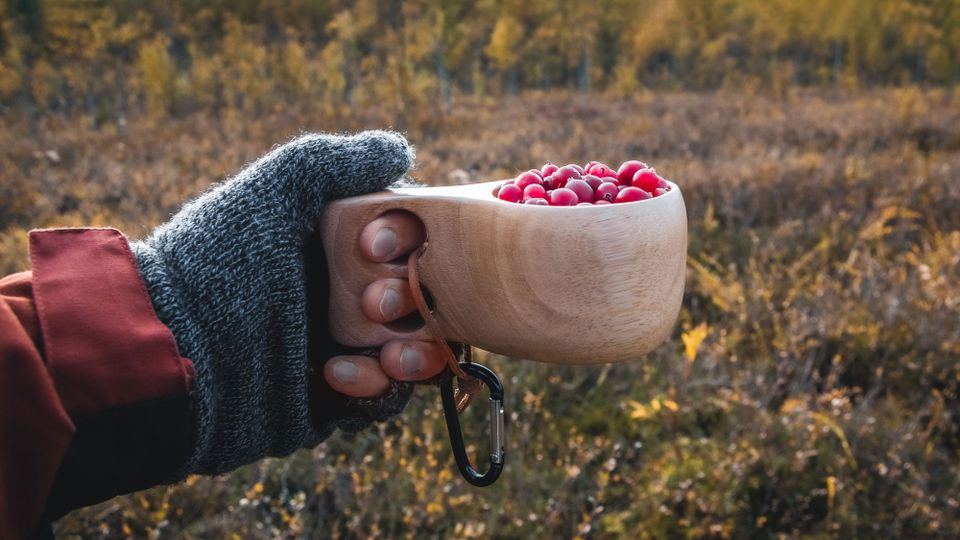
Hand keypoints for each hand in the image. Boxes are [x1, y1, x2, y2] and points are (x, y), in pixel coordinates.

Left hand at [130, 131, 433, 475]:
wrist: (164, 346)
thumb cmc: (216, 258)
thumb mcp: (276, 189)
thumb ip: (337, 161)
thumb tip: (401, 151)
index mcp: (341, 247)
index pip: (414, 244)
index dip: (412, 243)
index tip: (375, 246)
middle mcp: (349, 298)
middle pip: (429, 303)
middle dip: (418, 304)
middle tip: (377, 305)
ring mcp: (344, 351)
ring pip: (419, 356)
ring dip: (416, 355)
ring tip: (387, 356)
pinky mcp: (333, 401)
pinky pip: (384, 403)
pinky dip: (378, 392)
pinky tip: (336, 376)